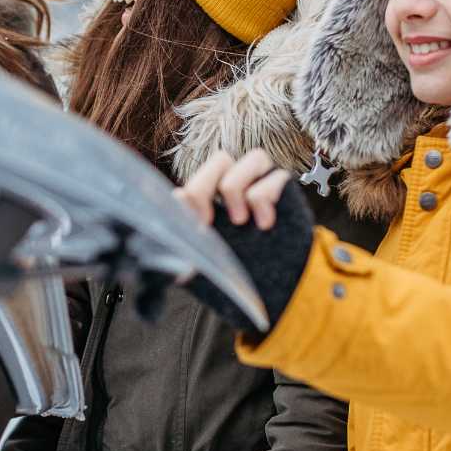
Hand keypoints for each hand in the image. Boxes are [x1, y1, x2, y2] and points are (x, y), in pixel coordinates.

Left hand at [174, 149, 314, 332]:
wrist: (285, 293)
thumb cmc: (241, 282)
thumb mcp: (207, 274)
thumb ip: (185, 262)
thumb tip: (166, 257)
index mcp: (210, 207)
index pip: (192, 185)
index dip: (186, 200)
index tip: (194, 228)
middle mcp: (235, 191)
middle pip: (220, 160)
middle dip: (207, 186)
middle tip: (209, 221)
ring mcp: (263, 188)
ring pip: (253, 157)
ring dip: (238, 187)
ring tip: (241, 221)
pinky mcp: (285, 193)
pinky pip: (276, 175)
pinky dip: (264, 197)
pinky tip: (265, 224)